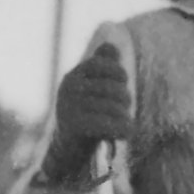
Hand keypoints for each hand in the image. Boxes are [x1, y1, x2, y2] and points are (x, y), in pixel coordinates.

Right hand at [43, 43, 130, 179]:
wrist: (68, 148)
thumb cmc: (87, 115)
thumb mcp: (92, 89)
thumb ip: (102, 67)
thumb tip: (112, 45)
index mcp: (75, 75)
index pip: (106, 65)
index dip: (120, 75)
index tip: (121, 85)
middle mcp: (70, 87)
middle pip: (115, 88)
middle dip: (125, 100)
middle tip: (123, 110)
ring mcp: (71, 106)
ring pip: (116, 108)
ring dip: (126, 118)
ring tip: (124, 123)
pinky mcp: (76, 125)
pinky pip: (111, 124)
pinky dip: (124, 129)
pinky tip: (125, 132)